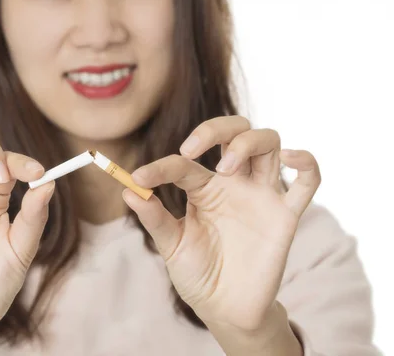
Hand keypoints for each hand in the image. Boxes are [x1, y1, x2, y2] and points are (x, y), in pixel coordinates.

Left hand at [123, 116, 320, 331]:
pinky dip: (306, 162)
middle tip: (190, 151)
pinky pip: (308, 181)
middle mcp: (234, 183)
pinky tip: (290, 157)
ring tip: (225, 167)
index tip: (140, 178)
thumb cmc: (198, 274)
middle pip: (236, 131)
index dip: (160, 167)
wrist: (226, 309)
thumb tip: (128, 191)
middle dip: (214, 129)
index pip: (184, 163)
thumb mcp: (171, 246)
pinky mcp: (286, 215)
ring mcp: (261, 196)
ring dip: (247, 142)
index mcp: (204, 187)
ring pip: (269, 142)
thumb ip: (154, 218)